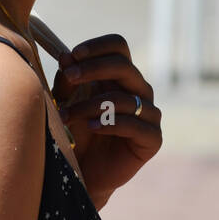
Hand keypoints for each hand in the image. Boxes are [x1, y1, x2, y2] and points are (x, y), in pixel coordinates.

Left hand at [52, 35, 160, 206]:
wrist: (84, 172)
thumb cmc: (76, 133)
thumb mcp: (67, 102)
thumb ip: (68, 81)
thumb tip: (67, 56)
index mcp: (120, 76)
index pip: (119, 46)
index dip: (98, 46)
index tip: (73, 56)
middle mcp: (138, 90)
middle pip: (124, 65)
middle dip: (93, 68)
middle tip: (70, 77)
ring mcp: (149, 114)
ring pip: (123, 98)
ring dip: (90, 105)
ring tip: (66, 116)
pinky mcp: (152, 138)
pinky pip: (134, 125)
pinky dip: (109, 124)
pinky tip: (91, 127)